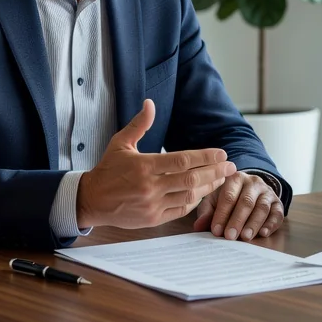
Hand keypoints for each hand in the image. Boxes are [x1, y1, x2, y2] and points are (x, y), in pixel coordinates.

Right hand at [76, 100, 235, 228]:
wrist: (90, 200)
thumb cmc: (107, 169)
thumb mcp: (120, 143)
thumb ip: (139, 124)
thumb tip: (150, 103)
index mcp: (144, 165)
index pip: (182, 160)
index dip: (205, 157)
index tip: (221, 153)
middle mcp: (150, 186)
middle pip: (191, 179)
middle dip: (215, 172)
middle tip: (231, 166)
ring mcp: (152, 204)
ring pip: (189, 196)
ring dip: (209, 187)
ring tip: (222, 178)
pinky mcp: (152, 219)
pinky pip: (180, 210)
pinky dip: (195, 201)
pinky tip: (204, 192)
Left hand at [192, 172, 284, 240]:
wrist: (250, 189)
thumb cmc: (227, 197)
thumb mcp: (214, 200)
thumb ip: (207, 212)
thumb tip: (198, 226)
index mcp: (235, 178)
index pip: (228, 196)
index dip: (222, 214)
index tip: (216, 230)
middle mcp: (253, 182)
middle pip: (246, 201)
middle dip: (237, 220)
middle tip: (230, 236)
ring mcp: (267, 192)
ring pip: (262, 207)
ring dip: (254, 223)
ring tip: (245, 237)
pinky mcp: (278, 202)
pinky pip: (277, 213)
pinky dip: (271, 224)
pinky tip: (263, 233)